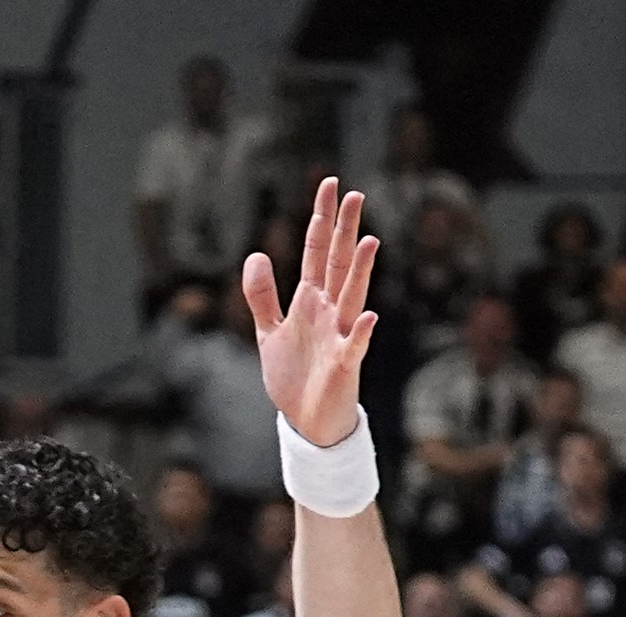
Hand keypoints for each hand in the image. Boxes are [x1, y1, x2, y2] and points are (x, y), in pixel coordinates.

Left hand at [245, 175, 376, 450]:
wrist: (306, 422)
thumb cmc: (294, 376)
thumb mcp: (269, 332)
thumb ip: (262, 296)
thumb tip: (256, 254)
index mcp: (310, 302)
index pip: (317, 253)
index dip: (321, 220)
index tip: (329, 185)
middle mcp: (329, 312)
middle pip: (339, 264)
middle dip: (345, 231)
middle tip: (354, 194)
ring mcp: (339, 336)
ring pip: (352, 296)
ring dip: (361, 271)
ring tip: (369, 240)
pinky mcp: (344, 365)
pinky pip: (354, 346)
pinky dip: (360, 332)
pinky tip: (367, 315)